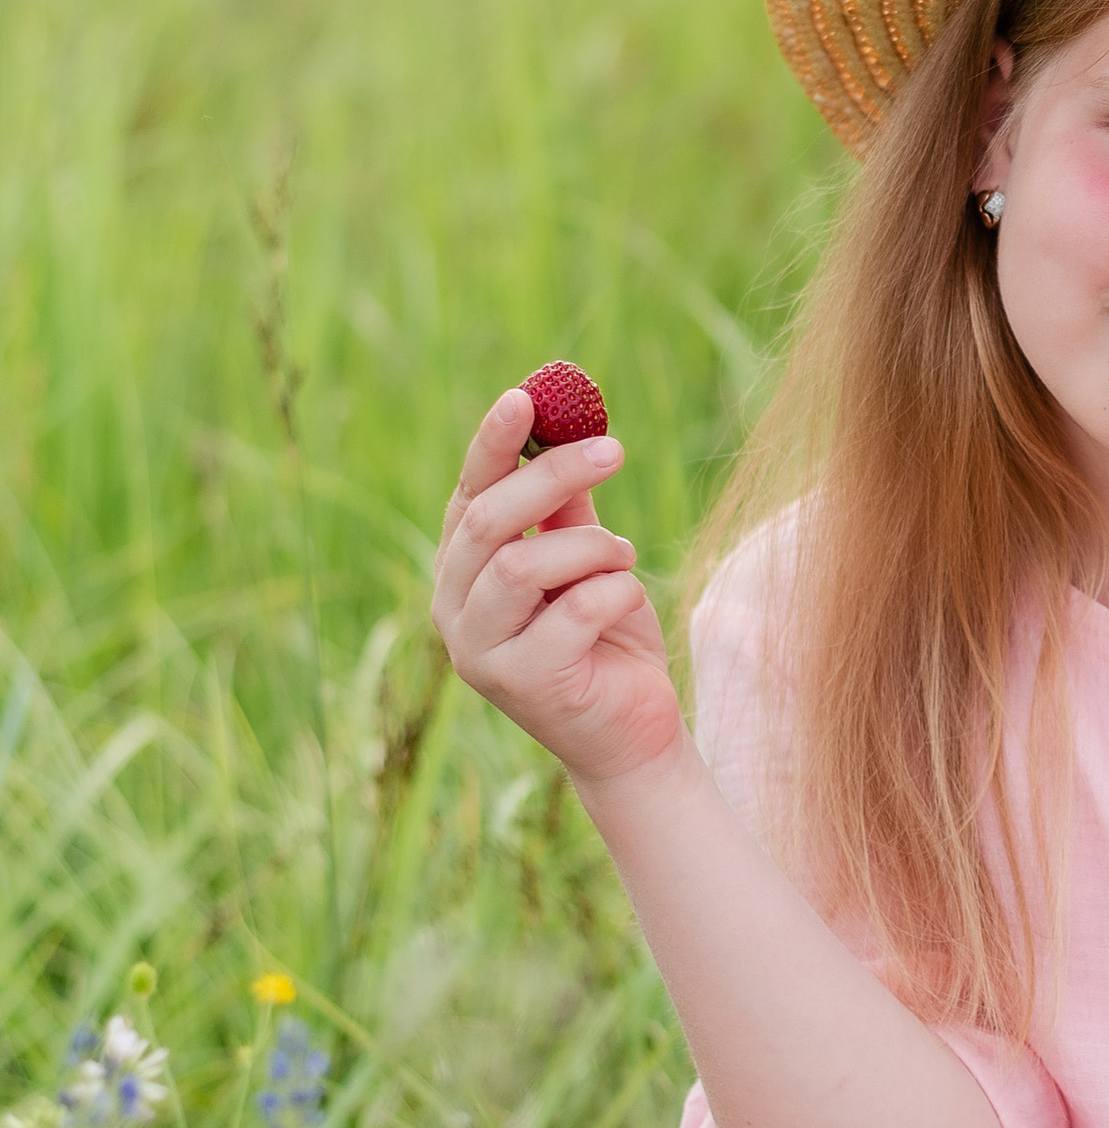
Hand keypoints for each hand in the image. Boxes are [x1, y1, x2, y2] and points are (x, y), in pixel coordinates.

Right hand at [431, 387, 681, 791]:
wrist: (635, 731)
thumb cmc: (606, 638)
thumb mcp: (587, 560)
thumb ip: (568, 506)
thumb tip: (570, 423)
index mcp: (463, 571)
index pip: (468, 495)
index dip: (493, 444)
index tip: (526, 397)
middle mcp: (454, 610)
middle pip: (488, 521)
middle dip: (552, 476)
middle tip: (613, 449)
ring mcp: (479, 652)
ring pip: (522, 566)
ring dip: (590, 548)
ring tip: (624, 555)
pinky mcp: (521, 685)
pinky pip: (572, 611)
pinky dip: (613, 591)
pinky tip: (627, 599)